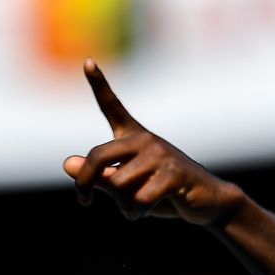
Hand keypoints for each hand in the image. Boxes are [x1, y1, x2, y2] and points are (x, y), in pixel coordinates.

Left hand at [63, 58, 241, 224]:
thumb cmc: (163, 193)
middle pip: (98, 157)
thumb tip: (67, 164)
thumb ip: (99, 176)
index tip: (88, 62)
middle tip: (83, 201)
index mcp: (134, 138)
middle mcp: (146, 141)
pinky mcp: (174, 174)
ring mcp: (161, 155)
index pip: (113, 107)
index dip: (100, 84)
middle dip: (85, 183)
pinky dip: (137, 212)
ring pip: (119, 185)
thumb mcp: (126, 187)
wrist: (206, 201)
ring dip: (122, 205)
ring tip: (137, 209)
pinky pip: (140, 198)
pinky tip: (145, 212)